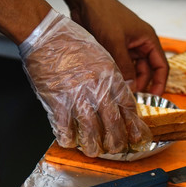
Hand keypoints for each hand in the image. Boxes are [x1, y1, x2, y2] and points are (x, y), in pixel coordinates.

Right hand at [19, 10, 152, 156]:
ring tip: (94, 151)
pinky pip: (64, 128)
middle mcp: (97, 89)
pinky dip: (68, 138)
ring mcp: (77, 97)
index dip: (134, 126)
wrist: (47, 35)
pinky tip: (69, 142)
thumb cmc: (74, 42)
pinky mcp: (57, 102)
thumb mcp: (102, 56)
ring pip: (91, 131)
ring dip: (93, 146)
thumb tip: (116, 99)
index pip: (128, 107)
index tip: (137, 136)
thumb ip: (111, 78)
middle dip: (117, 141)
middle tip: (117, 149)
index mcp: (111, 77)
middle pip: (113, 124)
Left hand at [56, 0, 168, 95]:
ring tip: (121, 93)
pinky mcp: (114, 50)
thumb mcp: (116, 42)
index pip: (161, 66)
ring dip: (128, 81)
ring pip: (132, 70)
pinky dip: (118, 75)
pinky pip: (120, 67)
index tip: (154, 99)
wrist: (84, 2)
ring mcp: (126, 48)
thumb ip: (125, 66)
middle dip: (140, 85)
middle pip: (146, 71)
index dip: (160, 83)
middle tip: (131, 98)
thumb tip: (131, 87)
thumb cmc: (104, 13)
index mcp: (148, 40)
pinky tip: (112, 83)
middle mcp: (139, 45)